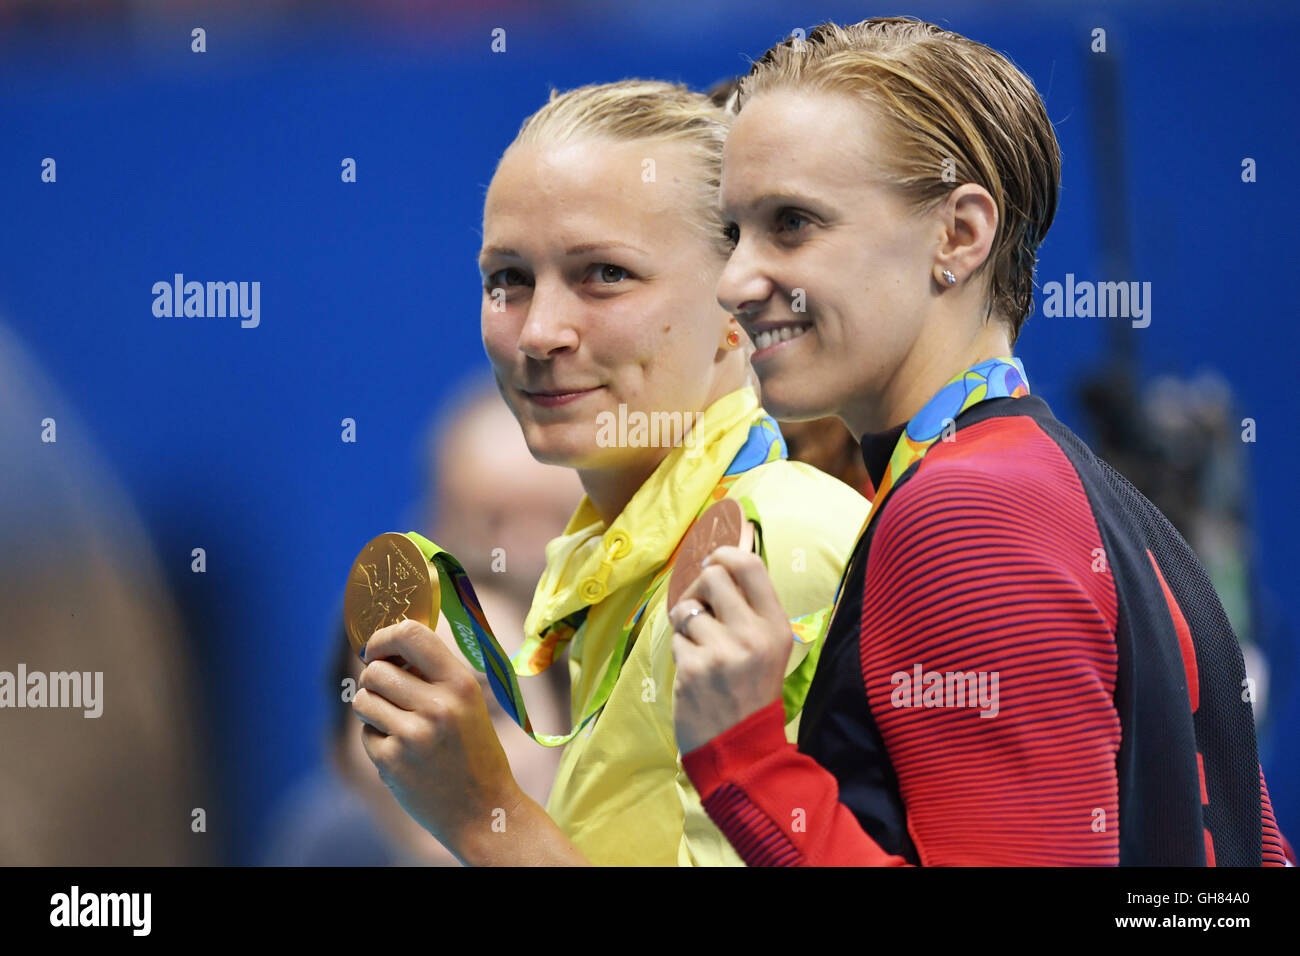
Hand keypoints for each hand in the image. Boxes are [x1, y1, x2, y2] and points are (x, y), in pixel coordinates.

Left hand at [353, 618, 520, 862]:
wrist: (483, 810)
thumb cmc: (473, 750)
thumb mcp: (467, 702)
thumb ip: (432, 673)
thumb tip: (385, 646)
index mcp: (460, 683)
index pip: (410, 634)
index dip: (382, 637)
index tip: (376, 649)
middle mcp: (438, 706)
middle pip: (375, 671)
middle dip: (374, 681)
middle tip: (391, 697)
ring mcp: (413, 735)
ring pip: (363, 699)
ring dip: (372, 709)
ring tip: (399, 725)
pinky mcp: (392, 762)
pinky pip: (365, 733)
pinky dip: (378, 740)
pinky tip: (404, 754)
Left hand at [669, 545, 791, 754]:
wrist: (741, 749)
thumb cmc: (752, 691)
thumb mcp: (768, 647)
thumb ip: (751, 608)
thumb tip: (724, 560)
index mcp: (776, 625)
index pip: (749, 565)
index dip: (725, 553)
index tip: (713, 562)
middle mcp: (752, 634)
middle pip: (712, 576)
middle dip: (698, 587)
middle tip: (700, 607)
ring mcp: (722, 652)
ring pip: (687, 608)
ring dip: (685, 622)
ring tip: (697, 644)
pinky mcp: (694, 669)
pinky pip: (676, 639)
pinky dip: (681, 651)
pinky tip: (695, 671)